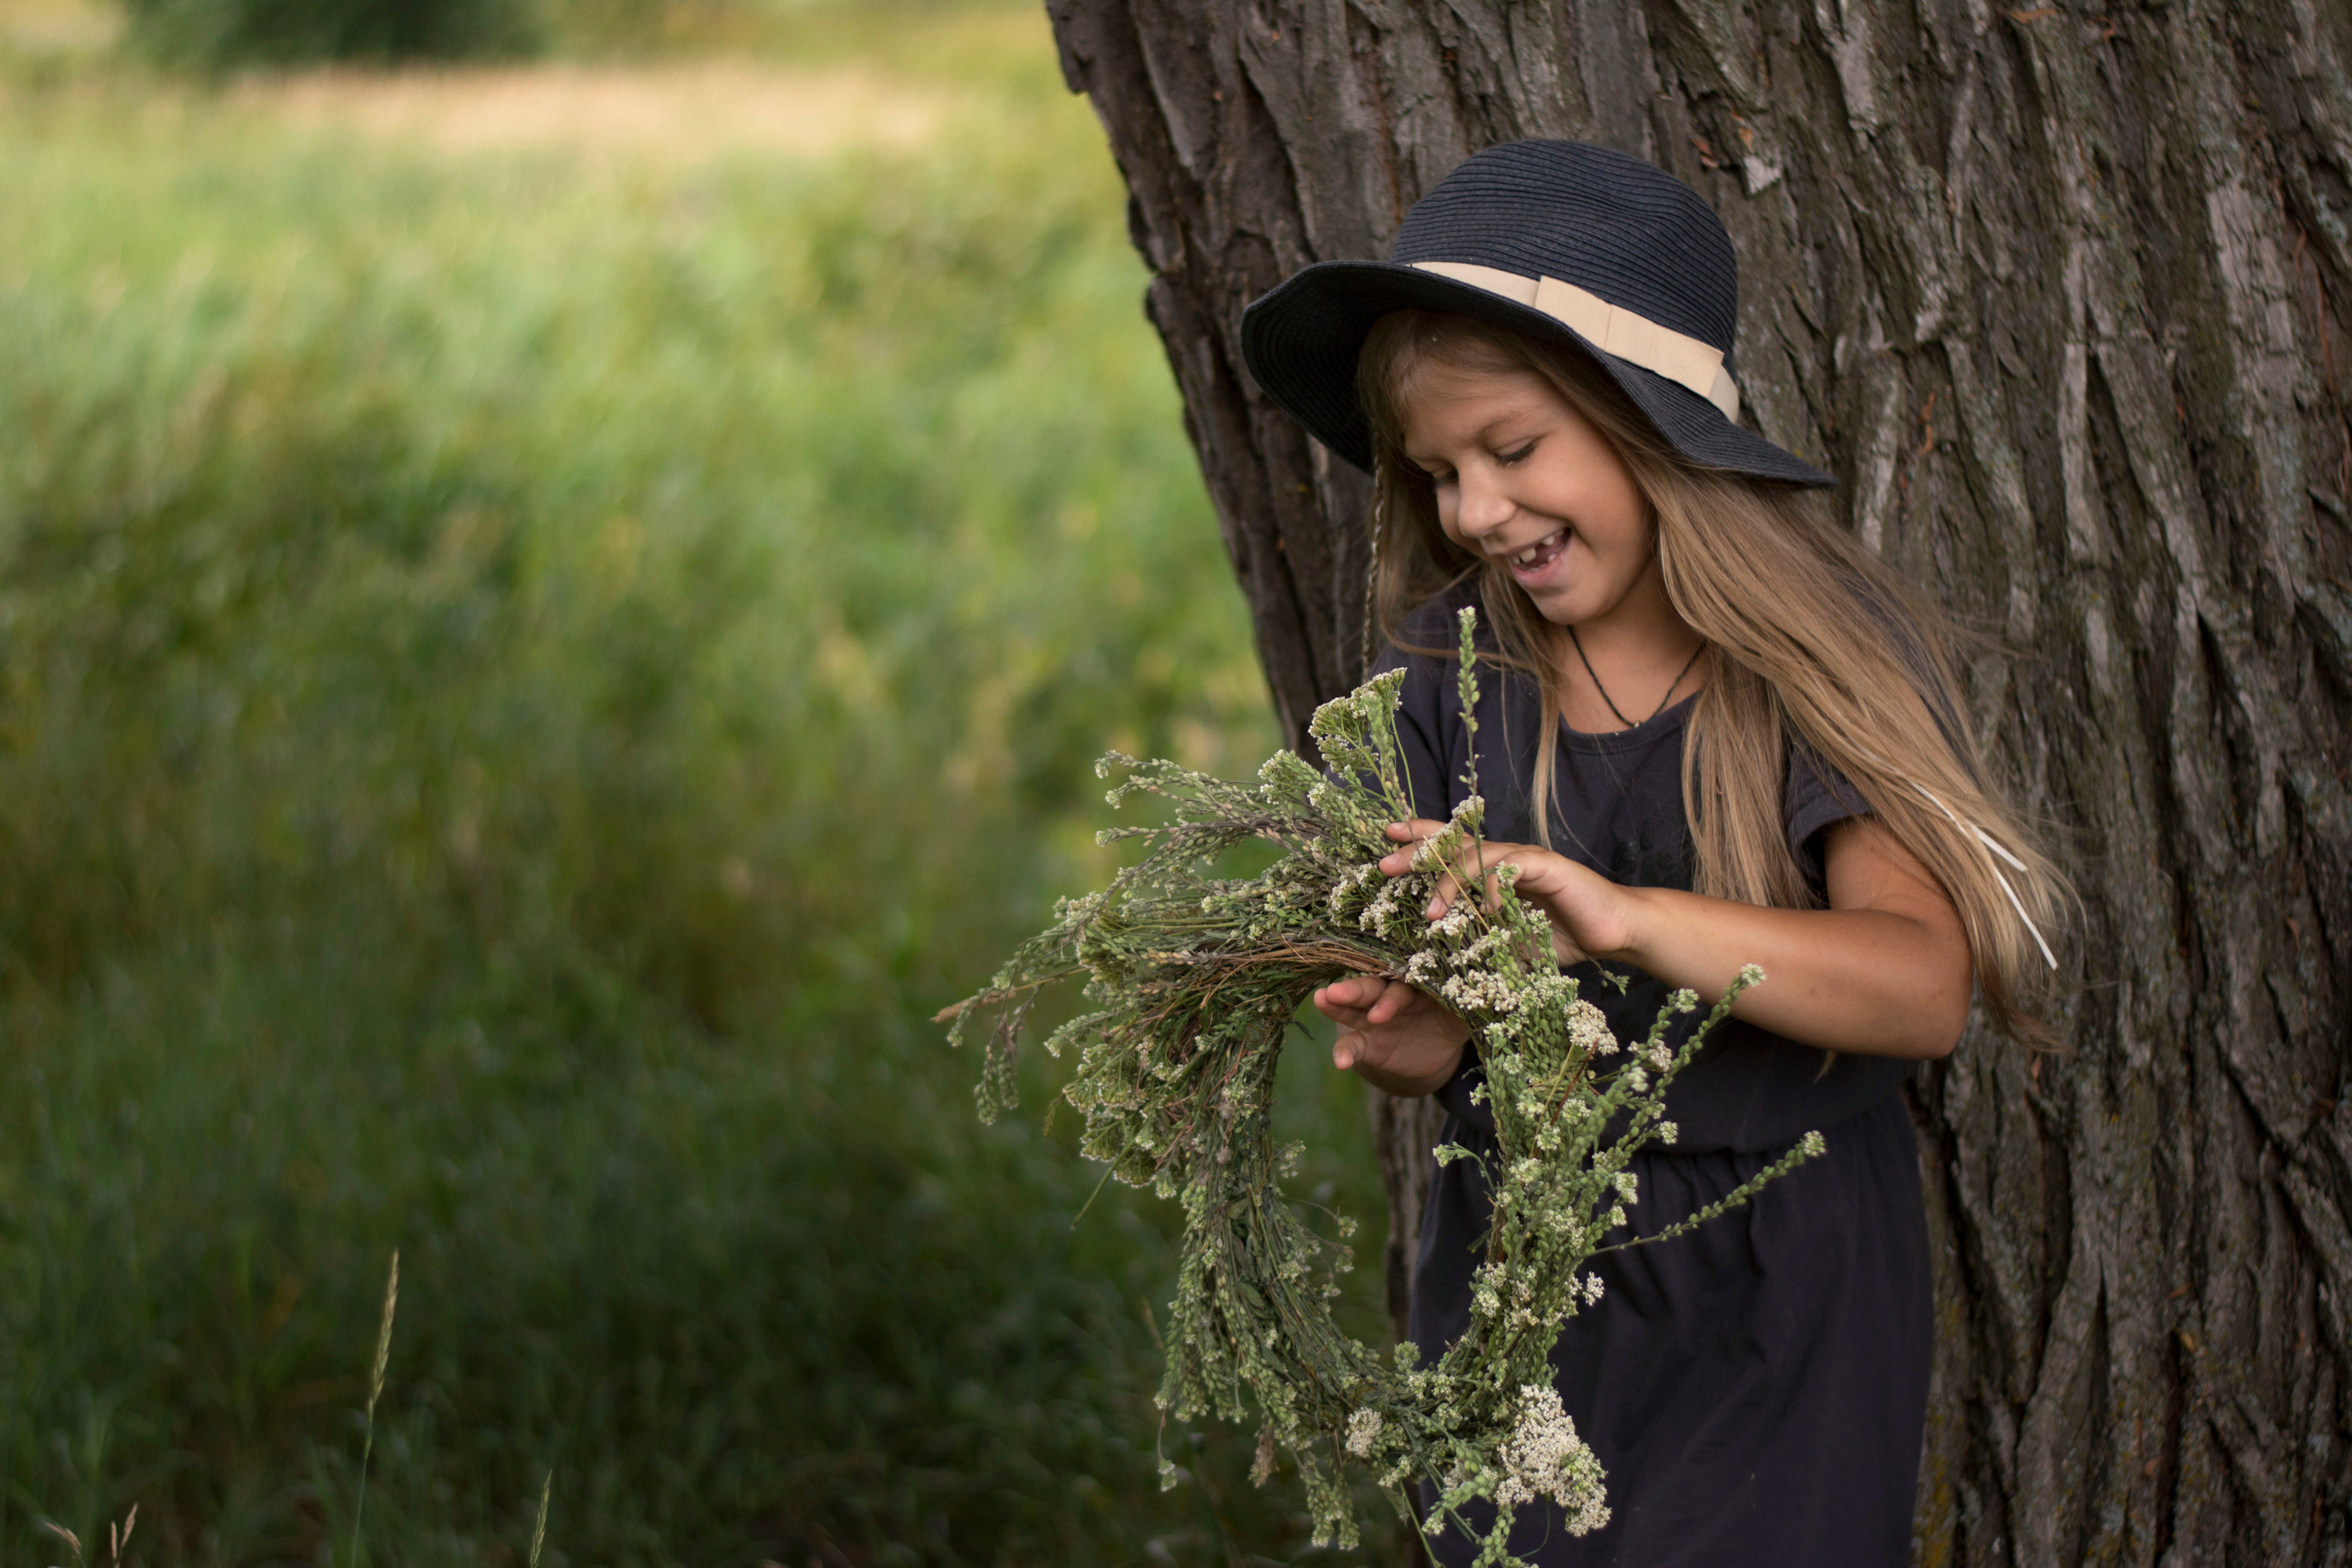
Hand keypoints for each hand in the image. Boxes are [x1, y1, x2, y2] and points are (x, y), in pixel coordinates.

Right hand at [1311, 975, 1470, 1096]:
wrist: (1435, 1052)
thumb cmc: (1451, 1020)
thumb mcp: (1464, 1012)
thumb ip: (1472, 1000)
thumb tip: (1497, 992)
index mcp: (1417, 982)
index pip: (1406, 973)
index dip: (1400, 975)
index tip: (1394, 978)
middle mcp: (1392, 994)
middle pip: (1374, 987)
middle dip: (1358, 988)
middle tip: (1339, 988)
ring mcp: (1375, 1018)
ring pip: (1356, 1009)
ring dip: (1339, 1005)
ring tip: (1323, 999)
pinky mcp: (1368, 1044)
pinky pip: (1353, 1046)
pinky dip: (1345, 1053)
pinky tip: (1340, 1063)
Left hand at [1376, 819, 1640, 964]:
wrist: (1612, 930)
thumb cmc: (1560, 935)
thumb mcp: (1506, 941)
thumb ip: (1476, 938)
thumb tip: (1434, 953)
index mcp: (1492, 870)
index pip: (1449, 848)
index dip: (1419, 838)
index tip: (1387, 836)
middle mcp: (1505, 857)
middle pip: (1454, 844)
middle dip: (1418, 850)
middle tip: (1385, 862)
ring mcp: (1525, 858)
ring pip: (1478, 856)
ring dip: (1450, 883)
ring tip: (1430, 911)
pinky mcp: (1548, 866)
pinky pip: (1512, 869)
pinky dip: (1494, 888)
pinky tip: (1485, 909)